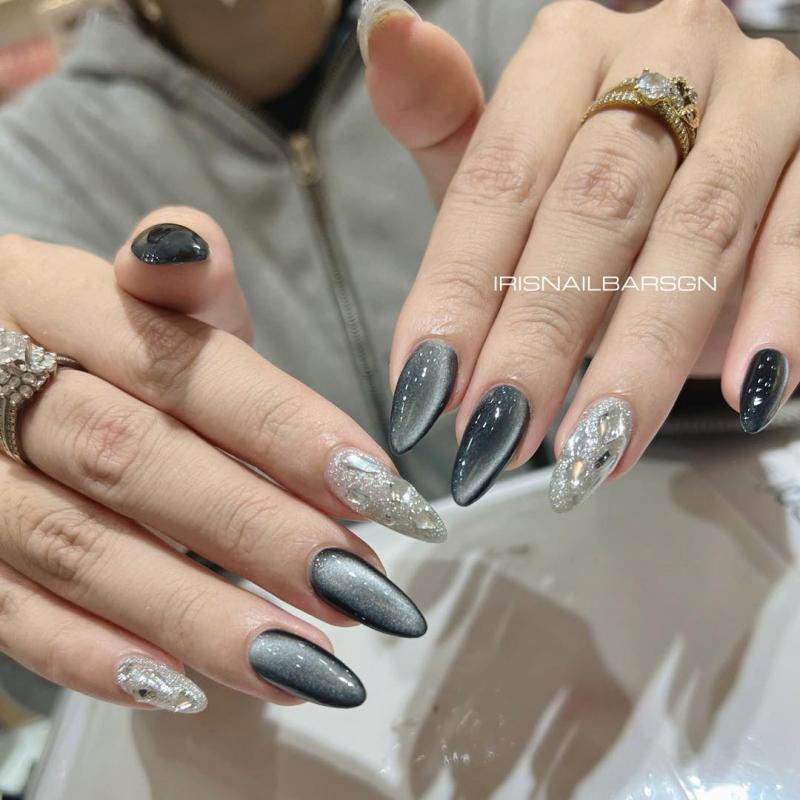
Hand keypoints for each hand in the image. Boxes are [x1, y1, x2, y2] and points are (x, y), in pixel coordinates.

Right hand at [0, 208, 442, 712]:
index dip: (279, 426)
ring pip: (74, 547)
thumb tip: (192, 244)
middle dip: (253, 528)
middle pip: (129, 458)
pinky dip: (93, 655)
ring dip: (195, 611)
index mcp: (50, 297)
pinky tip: (185, 686)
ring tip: (304, 661)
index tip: (376, 486)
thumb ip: (184, 290)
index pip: (175, 362)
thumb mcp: (143, 303)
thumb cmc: (97, 343)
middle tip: (357, 584)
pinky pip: (7, 612)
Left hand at [361, 0, 799, 508]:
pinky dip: (777, 319)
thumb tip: (384, 28)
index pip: (499, 176)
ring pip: (697, 233)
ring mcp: (757, 104)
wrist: (701, 148)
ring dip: (643, 352)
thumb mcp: (504, 149)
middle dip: (540, 333)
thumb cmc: (580, 167)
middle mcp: (667, 58)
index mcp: (569, 53)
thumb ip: (442, 115)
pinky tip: (743, 392)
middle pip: (593, 206)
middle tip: (500, 431)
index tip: (424, 388)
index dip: (457, 286)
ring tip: (595, 446)